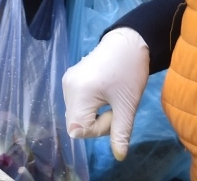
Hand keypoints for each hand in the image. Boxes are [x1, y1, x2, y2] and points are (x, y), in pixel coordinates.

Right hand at [63, 28, 149, 159]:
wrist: (127, 41)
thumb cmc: (129, 71)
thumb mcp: (127, 104)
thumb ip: (121, 132)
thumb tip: (119, 156)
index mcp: (79, 92)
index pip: (80, 130)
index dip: (100, 128)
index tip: (115, 111)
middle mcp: (67, 87)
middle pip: (77, 123)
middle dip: (98, 123)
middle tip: (115, 106)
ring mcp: (67, 82)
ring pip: (77, 115)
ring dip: (94, 115)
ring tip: (110, 97)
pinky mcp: (71, 79)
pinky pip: (77, 104)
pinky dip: (90, 106)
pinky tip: (102, 93)